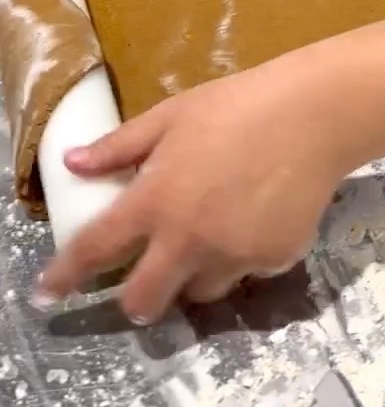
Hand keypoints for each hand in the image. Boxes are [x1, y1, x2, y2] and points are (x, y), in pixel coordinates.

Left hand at [33, 55, 354, 322]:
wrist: (314, 115)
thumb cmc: (237, 105)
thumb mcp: (172, 114)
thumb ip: (120, 146)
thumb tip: (72, 163)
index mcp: (157, 199)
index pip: (97, 249)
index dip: (65, 275)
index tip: (47, 293)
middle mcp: (189, 238)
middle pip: (145, 301)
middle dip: (137, 299)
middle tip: (146, 278)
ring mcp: (233, 255)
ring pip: (200, 291)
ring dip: (194, 274)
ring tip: (213, 233)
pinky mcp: (273, 261)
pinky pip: (246, 273)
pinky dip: (242, 257)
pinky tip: (256, 217)